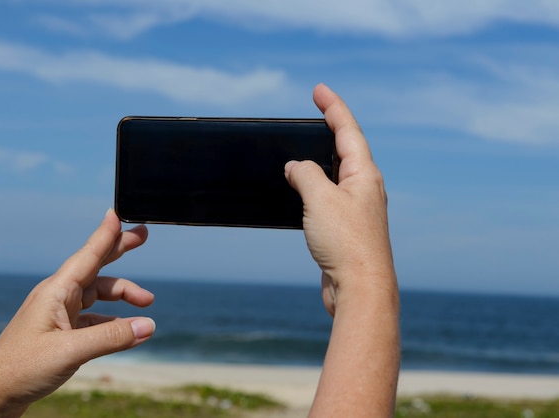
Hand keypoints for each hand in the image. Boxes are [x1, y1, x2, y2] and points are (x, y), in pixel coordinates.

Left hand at [0, 209, 155, 417]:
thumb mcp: (70, 352)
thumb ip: (111, 338)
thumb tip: (149, 326)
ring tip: (147, 301)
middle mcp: (59, 297)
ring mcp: (60, 315)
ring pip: (98, 295)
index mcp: (57, 291)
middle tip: (142, 235)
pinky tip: (127, 330)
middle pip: (96, 266)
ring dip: (122, 295)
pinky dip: (113, 322)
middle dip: (120, 250)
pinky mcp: (61, 333)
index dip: (106, 234)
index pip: (88, 255)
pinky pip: (94, 320)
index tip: (118, 214)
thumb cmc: (21, 369)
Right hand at [285, 83, 395, 315]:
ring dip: (320, 161)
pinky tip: (301, 193)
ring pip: (336, 175)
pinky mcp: (346, 229)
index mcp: (364, 175)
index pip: (348, 130)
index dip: (333, 107)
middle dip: (331, 129)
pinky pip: (328, 198)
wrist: (360, 289)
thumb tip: (296, 167)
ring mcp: (356, 209)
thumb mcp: (320, 199)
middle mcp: (364, 189)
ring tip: (303, 150)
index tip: (319, 90)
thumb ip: (305, 175)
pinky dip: (313, 188)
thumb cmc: (346, 242)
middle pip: (346, 149)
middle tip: (316, 112)